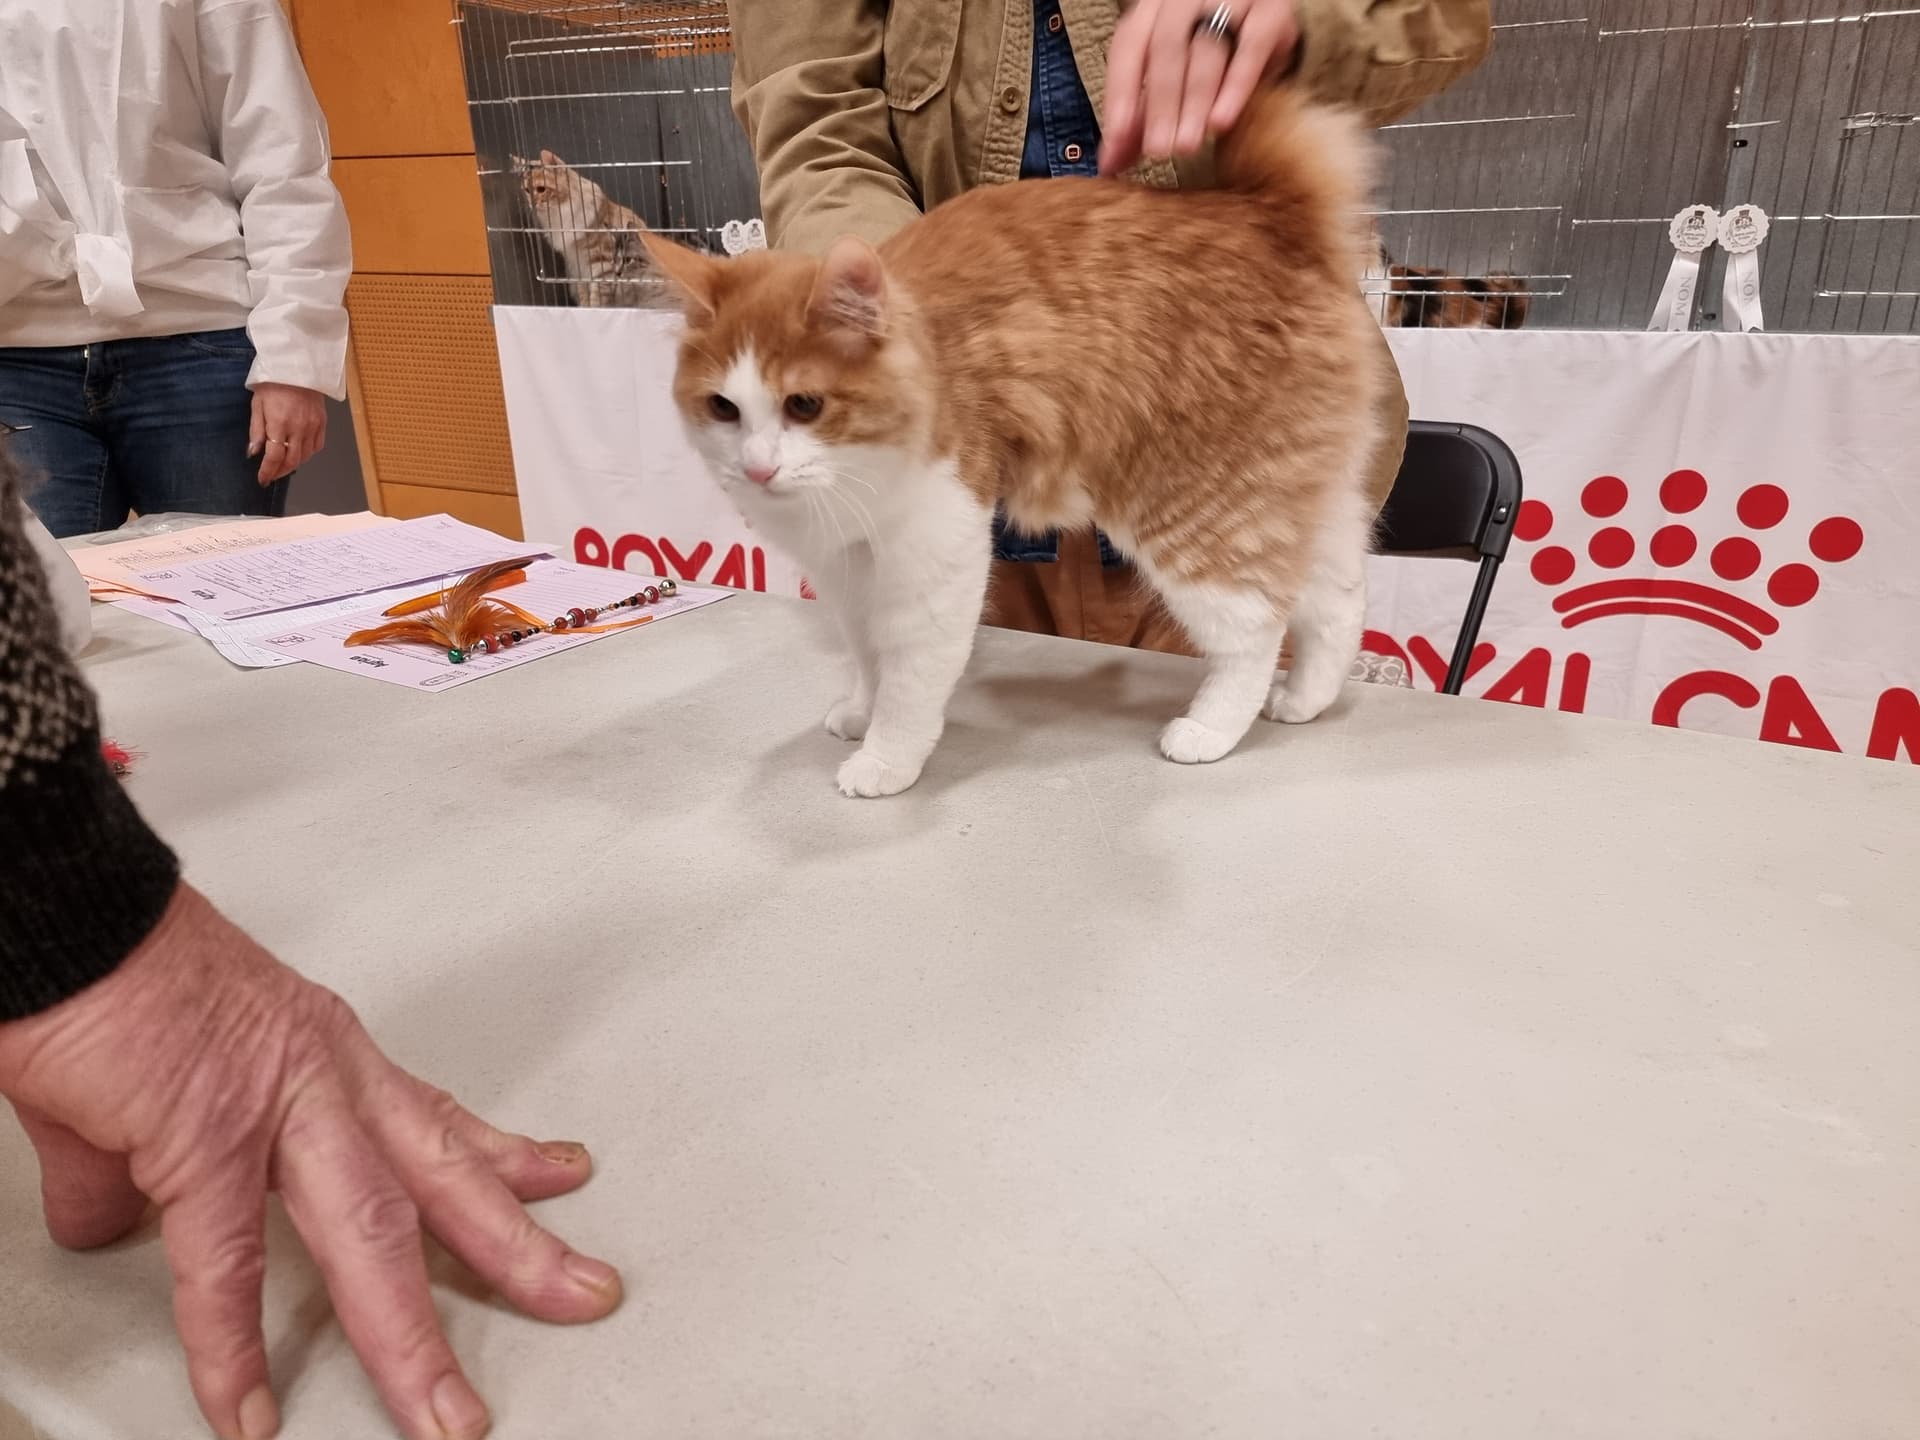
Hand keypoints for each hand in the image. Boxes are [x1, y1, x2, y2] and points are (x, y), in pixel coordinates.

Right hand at [0, 887, 621, 1439]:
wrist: (67, 916)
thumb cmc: (111, 974)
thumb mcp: (150, 1082)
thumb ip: (140, 1166)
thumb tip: (113, 1219)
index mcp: (326, 1054)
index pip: (437, 1120)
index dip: (503, 1157)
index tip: (556, 1179)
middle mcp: (326, 1078)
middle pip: (445, 1181)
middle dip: (519, 1250)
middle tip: (583, 1293)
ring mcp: (277, 1112)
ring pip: (374, 1234)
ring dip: (414, 1335)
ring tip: (449, 1413)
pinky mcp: (203, 1143)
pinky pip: (227, 1267)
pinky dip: (232, 1347)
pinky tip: (247, 1408)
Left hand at [247, 383, 326, 485]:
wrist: (298, 367)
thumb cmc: (274, 382)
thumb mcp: (257, 405)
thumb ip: (256, 430)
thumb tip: (253, 452)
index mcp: (279, 423)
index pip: (274, 457)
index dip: (268, 471)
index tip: (262, 479)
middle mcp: (298, 428)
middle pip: (291, 461)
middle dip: (280, 472)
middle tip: (272, 475)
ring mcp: (313, 426)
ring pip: (305, 456)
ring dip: (293, 465)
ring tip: (283, 466)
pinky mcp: (322, 423)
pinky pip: (317, 446)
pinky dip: (308, 454)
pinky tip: (299, 453)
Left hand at [1100, 0, 1299, 175]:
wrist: (1267, 19)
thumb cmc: (1211, 52)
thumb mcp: (1172, 79)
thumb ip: (1141, 117)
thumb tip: (1109, 165)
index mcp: (1155, 7)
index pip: (1129, 43)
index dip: (1121, 90)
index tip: (1117, 135)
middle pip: (1166, 47)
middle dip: (1161, 103)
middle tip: (1160, 150)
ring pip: (1207, 48)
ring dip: (1194, 102)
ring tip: (1187, 145)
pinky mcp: (1271, 12)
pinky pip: (1252, 48)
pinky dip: (1235, 87)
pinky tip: (1221, 122)